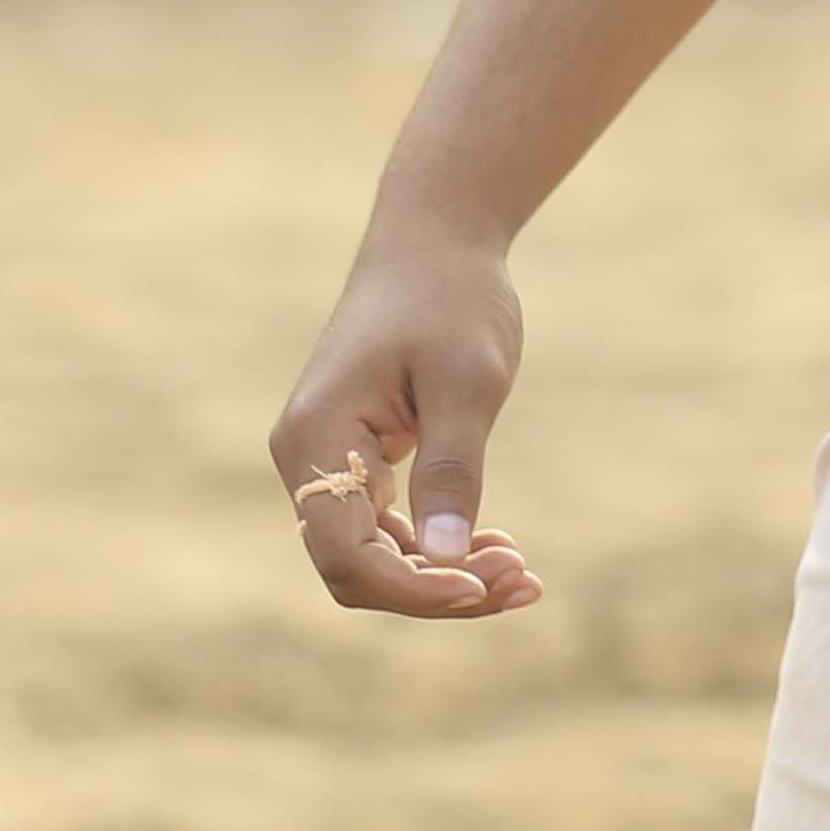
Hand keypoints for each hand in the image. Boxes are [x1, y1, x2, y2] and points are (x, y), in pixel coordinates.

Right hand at [271, 238, 547, 621]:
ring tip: (521, 572)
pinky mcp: (357, 460)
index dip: (414, 588)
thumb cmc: (452, 300)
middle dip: (435, 590)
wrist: (436, 240)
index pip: (346, 553)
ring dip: (442, 576)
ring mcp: (327, 460)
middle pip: (355, 568)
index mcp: (317, 437)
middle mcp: (306, 458)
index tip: (487, 583)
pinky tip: (497, 546)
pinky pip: (385, 530)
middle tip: (523, 578)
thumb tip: (446, 562)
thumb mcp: (467, 383)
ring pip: (372, 557)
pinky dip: (436, 548)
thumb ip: (453, 472)